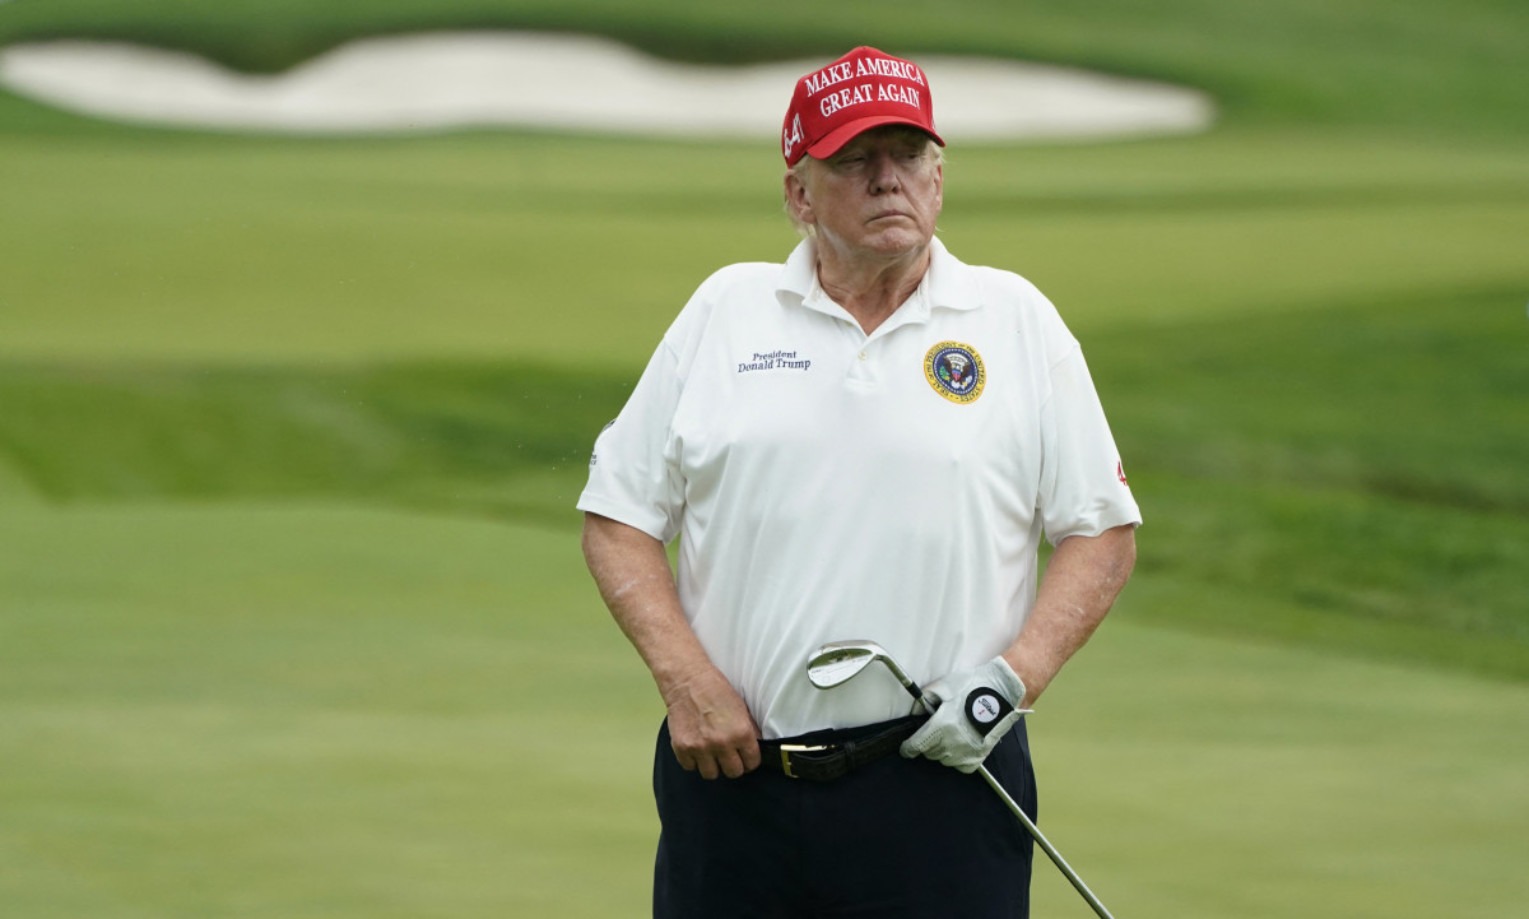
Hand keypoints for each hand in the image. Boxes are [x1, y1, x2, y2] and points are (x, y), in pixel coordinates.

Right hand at [662, 665, 761, 779]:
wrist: (687, 680)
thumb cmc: (714, 689)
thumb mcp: (741, 708)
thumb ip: (748, 731)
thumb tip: (753, 748)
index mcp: (741, 733)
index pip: (752, 763)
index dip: (750, 760)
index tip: (745, 758)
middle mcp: (722, 743)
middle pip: (733, 773)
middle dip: (733, 765)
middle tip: (729, 756)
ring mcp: (700, 748)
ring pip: (711, 774)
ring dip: (712, 765)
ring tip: (711, 753)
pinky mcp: (682, 748)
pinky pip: (690, 767)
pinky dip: (693, 760)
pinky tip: (696, 748)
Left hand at [900, 657, 1027, 772]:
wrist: (1001, 693)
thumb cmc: (972, 687)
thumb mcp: (942, 687)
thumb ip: (924, 701)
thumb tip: (916, 712)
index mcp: (940, 727)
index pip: (916, 746)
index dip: (908, 749)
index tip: (906, 749)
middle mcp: (952, 744)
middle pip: (929, 753)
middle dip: (927, 744)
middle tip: (934, 731)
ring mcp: (966, 753)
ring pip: (944, 760)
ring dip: (942, 751)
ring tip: (950, 735)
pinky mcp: (979, 757)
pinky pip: (960, 765)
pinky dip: (957, 759)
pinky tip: (960, 746)